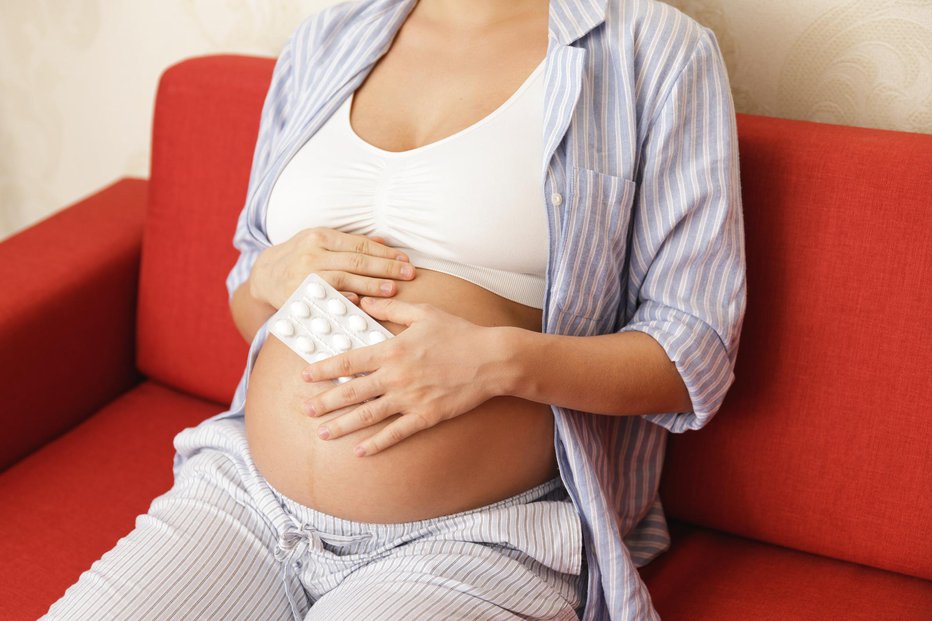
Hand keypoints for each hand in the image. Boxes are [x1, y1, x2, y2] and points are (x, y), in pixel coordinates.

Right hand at [249, 228, 414, 308]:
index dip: (385, 253)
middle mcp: (311, 253)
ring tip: (392, 290)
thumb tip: (385, 242)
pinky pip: (326, 297)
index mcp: (320, 236)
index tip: (405, 260)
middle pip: (356, 261)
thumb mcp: (321, 242)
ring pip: (344, 279)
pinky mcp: (298, 294)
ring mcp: (303, 275)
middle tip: (409, 274)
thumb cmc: (300, 257)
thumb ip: (351, 243)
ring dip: (371, 285)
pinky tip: (362, 303)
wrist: (265, 276)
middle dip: (386, 268)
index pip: (360, 245)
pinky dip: (344, 299)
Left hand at [299, 297, 509, 456]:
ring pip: (368, 415)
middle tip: (304, 409)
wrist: (492, 359)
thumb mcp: (424, 313)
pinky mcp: (426, 416)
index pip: (348, 361)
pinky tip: (360, 451)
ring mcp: (411, 399)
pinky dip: (377, 444)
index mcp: (393, 349)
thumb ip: (390, 310)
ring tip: (322, 433)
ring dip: (342, 425)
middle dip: (325, 401)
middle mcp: (396, 376)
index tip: (304, 376)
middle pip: (352, 391)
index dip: (323, 369)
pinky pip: (396, 433)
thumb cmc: (459, 333)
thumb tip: (362, 302)